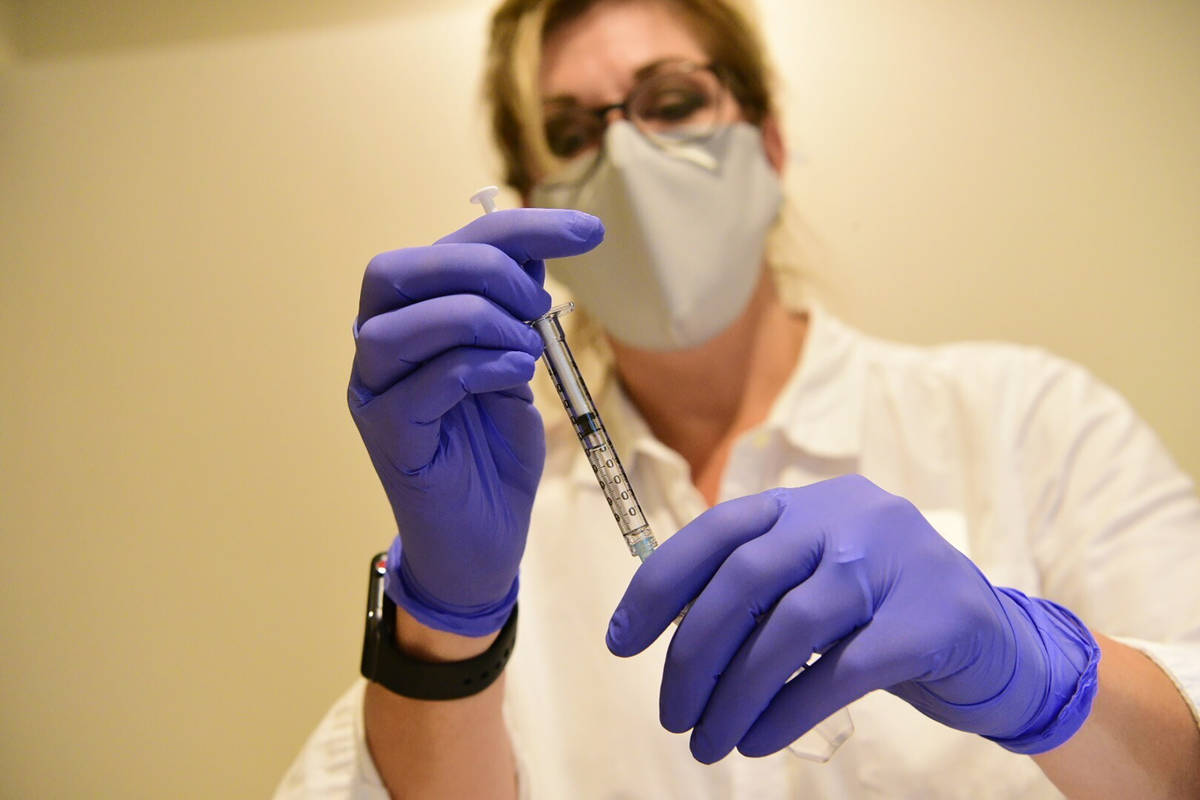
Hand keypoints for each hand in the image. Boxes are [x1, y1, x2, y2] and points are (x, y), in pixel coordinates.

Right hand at [349, 208, 603, 635]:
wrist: (483, 541)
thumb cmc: (494, 453)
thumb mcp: (514, 366)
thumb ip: (513, 314)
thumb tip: (533, 254)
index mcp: (410, 319)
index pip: (450, 247)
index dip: (519, 227)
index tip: (590, 232)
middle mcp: (378, 348)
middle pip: (399, 269)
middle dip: (482, 268)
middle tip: (539, 303)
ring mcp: (374, 392)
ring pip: (401, 323)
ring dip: (478, 319)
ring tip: (526, 348)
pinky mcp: (388, 436)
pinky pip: (425, 381)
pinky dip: (479, 366)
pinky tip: (516, 376)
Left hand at [606, 474, 1099, 761]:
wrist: (997, 645)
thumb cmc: (881, 616)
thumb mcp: (816, 581)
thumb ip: (757, 589)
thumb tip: (670, 635)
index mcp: (808, 503)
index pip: (716, 531)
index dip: (659, 587)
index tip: (621, 644)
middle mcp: (849, 517)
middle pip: (746, 579)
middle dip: (694, 654)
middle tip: (670, 714)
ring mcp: (896, 562)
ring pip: (791, 628)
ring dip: (735, 694)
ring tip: (707, 742)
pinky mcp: (933, 619)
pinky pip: (843, 670)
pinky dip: (789, 710)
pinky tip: (759, 739)